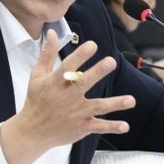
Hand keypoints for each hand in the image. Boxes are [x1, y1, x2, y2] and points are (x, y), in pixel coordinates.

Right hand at [0, 29, 135, 163]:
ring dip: (114, 104)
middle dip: (98, 72)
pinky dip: (111, 127)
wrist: (33, 131)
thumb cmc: (37, 100)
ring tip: (130, 100)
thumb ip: (48, 53)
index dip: (80, 55)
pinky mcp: (81, 126)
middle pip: (83, 83)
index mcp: (55, 83)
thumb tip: (52, 32)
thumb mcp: (37, 75)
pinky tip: (125, 126)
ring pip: (97, 107)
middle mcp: (66, 97)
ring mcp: (76, 113)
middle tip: (111, 61)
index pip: (68, 66)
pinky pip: (98, 126)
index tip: (92, 45)